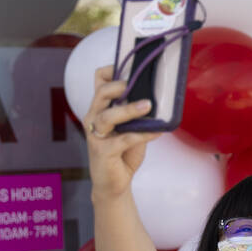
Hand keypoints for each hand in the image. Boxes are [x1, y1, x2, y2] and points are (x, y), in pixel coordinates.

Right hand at [84, 65, 159, 199]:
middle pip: (100, 94)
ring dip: (129, 109)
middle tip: (135, 84)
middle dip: (117, 86)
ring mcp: (96, 135)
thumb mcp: (131, 128)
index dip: (110, 71)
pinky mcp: (103, 151)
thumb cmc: (123, 153)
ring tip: (148, 106)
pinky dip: (142, 135)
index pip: (98, 81)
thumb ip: (136, 114)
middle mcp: (94, 118)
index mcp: (100, 109)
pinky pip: (123, 139)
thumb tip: (157, 98)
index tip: (129, 66)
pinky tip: (156, 133)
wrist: (113, 184)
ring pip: (108, 116)